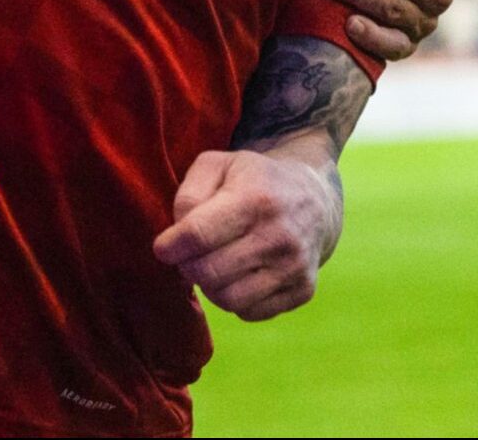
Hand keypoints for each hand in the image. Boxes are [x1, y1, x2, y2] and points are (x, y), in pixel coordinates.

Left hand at [153, 148, 340, 321]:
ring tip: (213, 266)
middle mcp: (279, 235)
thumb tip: (176, 236)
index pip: (198, 234)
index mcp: (255, 198)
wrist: (315, 200)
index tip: (163, 248)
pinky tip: (238, 277)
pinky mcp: (303, 290)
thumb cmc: (255, 181)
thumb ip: (189, 193)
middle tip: (188, 256)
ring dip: (210, 287)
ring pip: (228, 299)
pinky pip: (250, 312)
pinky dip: (235, 300)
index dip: (171, 246)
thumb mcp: (219, 165)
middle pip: (208, 272)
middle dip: (187, 267)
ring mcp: (294, 266)